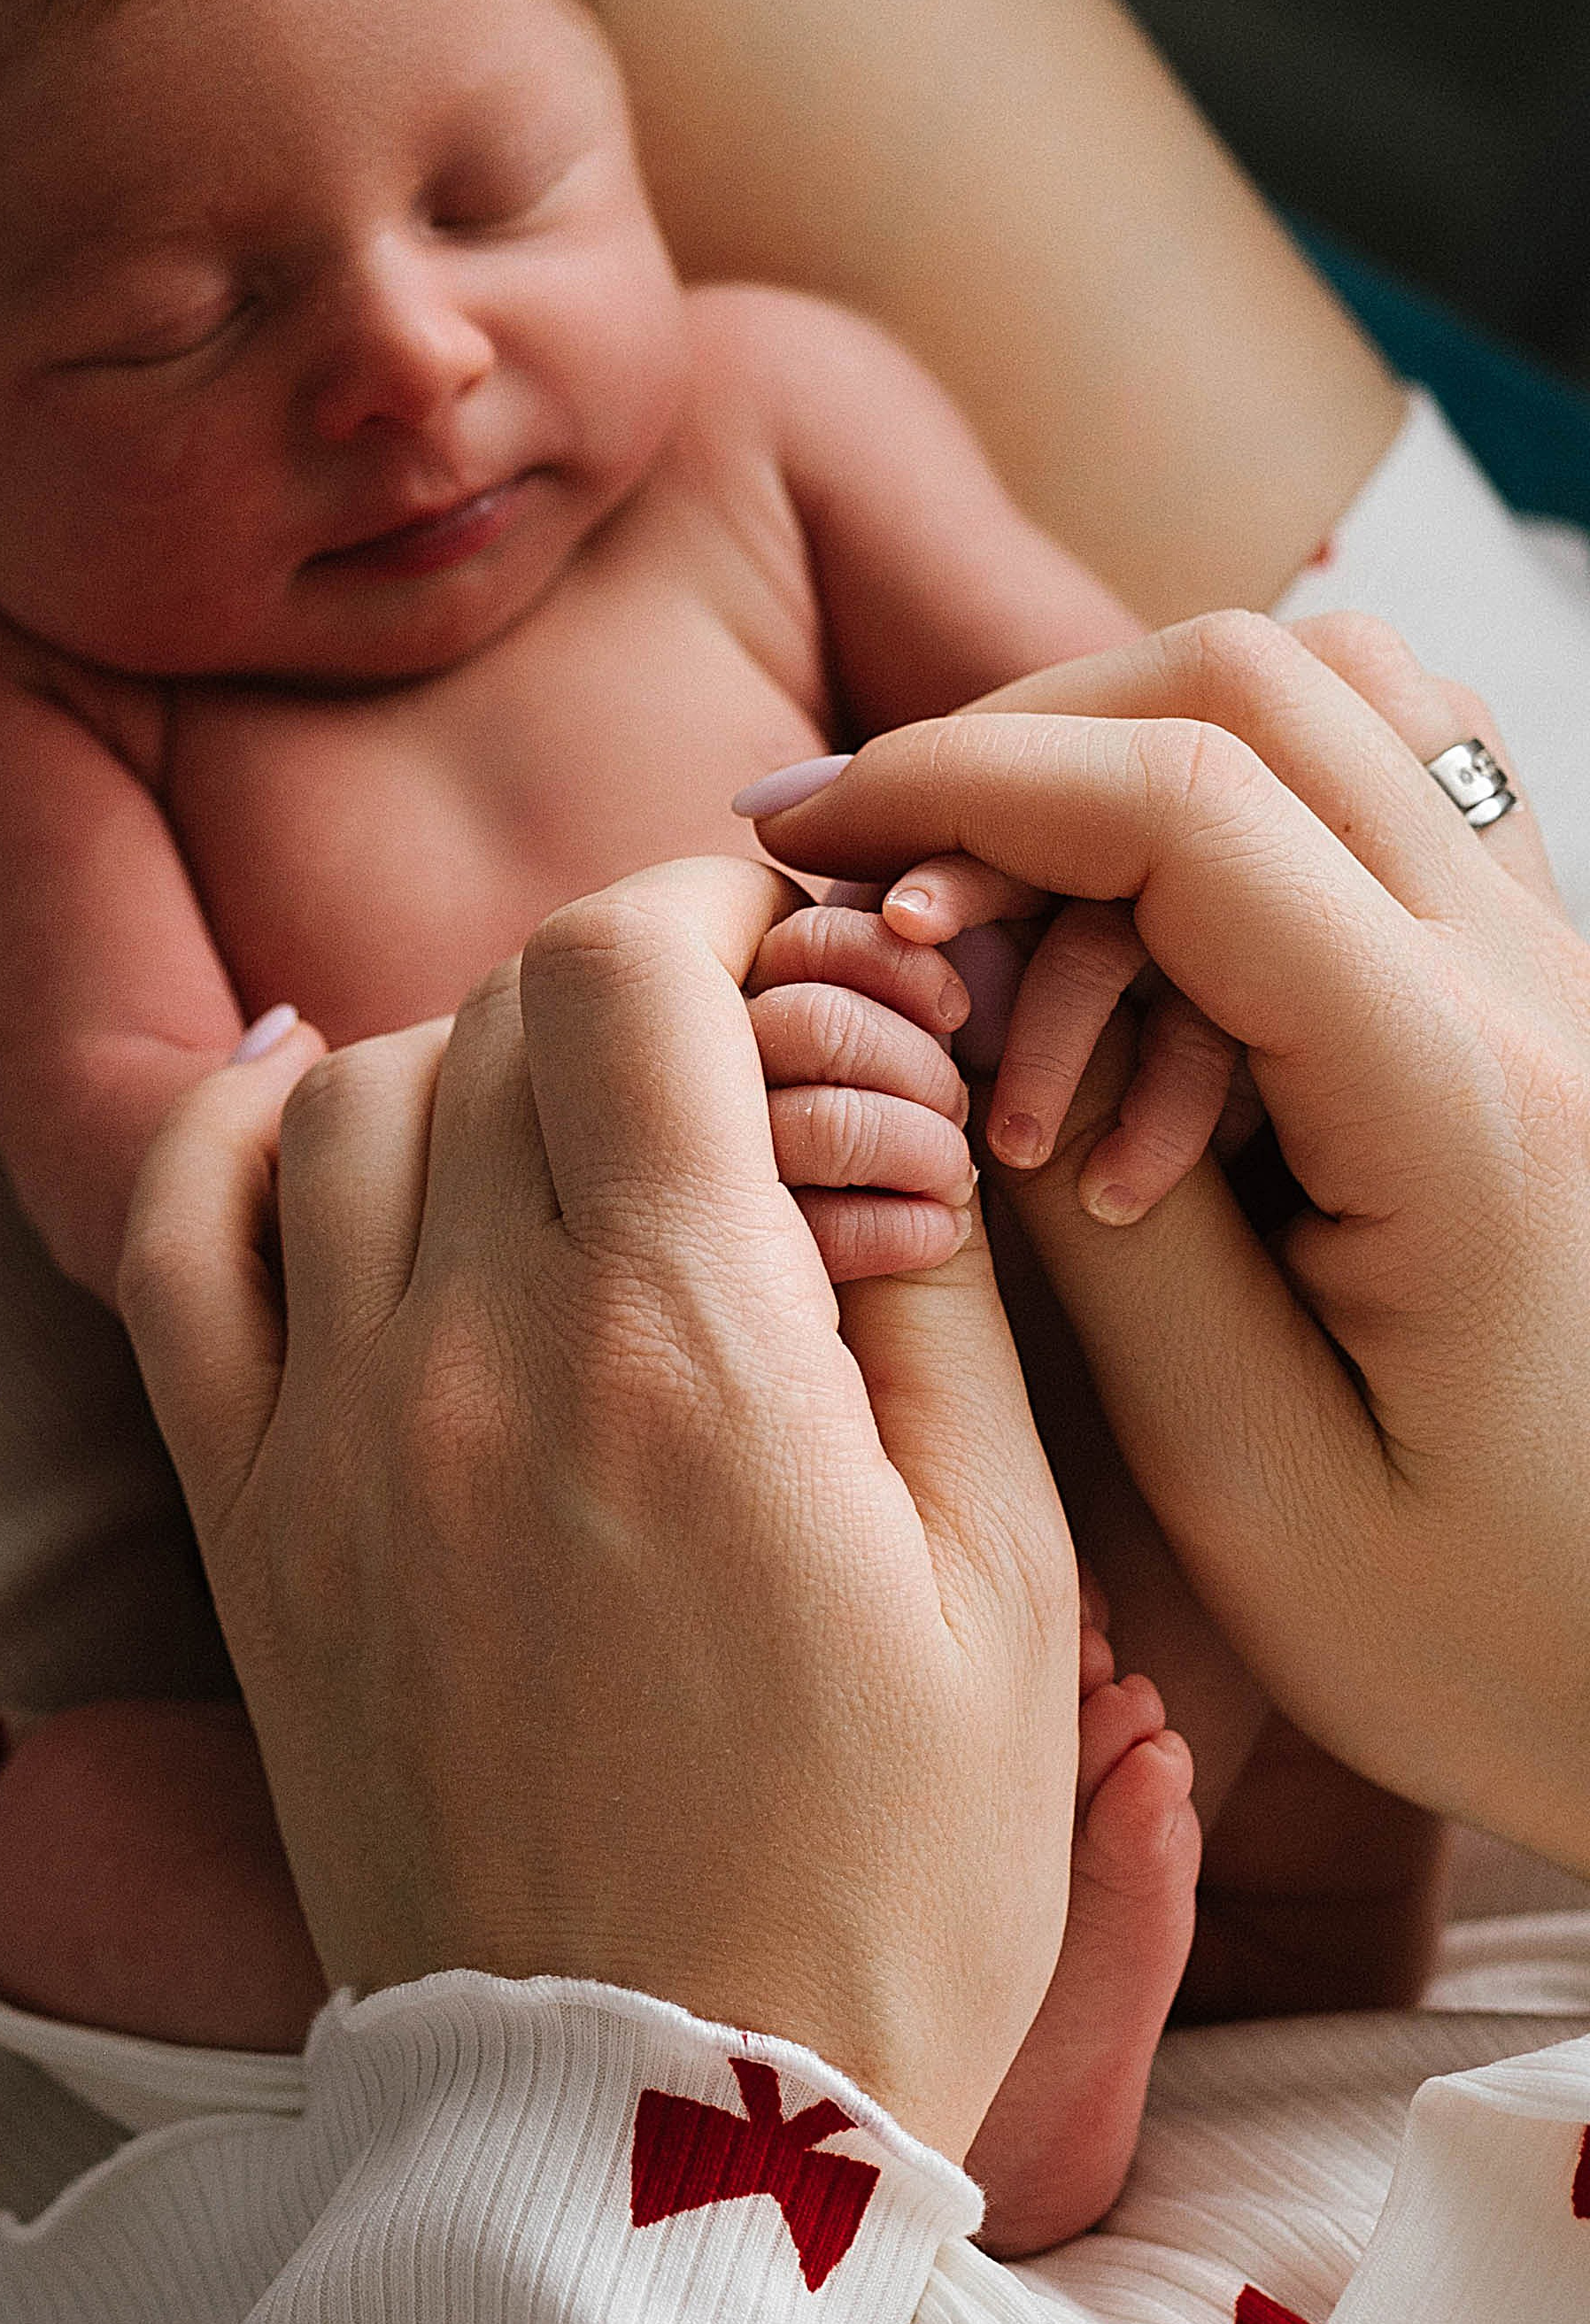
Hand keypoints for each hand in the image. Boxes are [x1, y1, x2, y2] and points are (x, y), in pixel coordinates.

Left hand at [120, 856, 1079, 2155]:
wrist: (646, 2127)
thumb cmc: (876, 1879)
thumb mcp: (1009, 1584)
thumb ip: (941, 1299)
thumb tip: (878, 1106)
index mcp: (685, 1349)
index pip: (627, 968)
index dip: (712, 897)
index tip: (779, 932)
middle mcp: (472, 1355)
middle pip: (502, 1012)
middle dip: (632, 983)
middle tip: (726, 1051)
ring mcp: (330, 1436)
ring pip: (354, 1097)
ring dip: (477, 1057)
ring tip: (579, 1127)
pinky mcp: (247, 1527)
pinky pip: (173, 1246)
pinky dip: (236, 1130)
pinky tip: (319, 1102)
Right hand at [741, 610, 1589, 1874]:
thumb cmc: (1493, 1634)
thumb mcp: (1247, 1478)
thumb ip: (1092, 1227)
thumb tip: (971, 1023)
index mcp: (1459, 1107)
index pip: (1184, 811)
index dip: (960, 785)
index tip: (808, 836)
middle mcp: (1538, 989)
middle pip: (1252, 689)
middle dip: (1017, 754)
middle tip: (870, 897)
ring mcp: (1559, 971)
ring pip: (1332, 699)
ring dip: (1126, 762)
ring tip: (993, 922)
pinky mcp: (1543, 994)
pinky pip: (1390, 783)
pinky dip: (1230, 796)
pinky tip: (1135, 932)